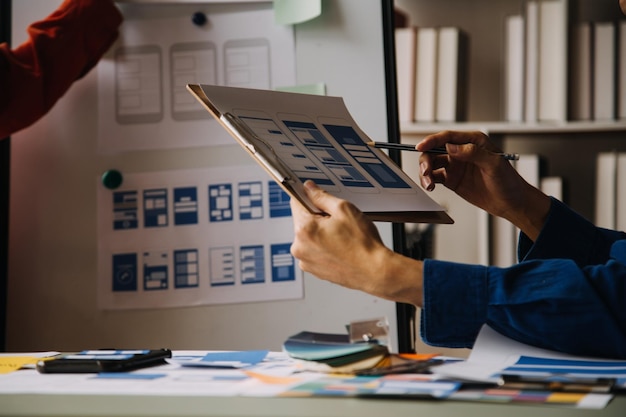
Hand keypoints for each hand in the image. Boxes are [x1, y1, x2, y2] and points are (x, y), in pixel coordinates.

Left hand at [290, 181, 422, 305]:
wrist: (374, 271)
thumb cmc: (363, 244)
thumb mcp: (344, 209)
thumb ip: (322, 197)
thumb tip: (309, 189)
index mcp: (304, 229)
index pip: (296, 202)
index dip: (308, 196)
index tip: (315, 196)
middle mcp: (299, 247)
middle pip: (302, 221)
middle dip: (317, 217)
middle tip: (338, 221)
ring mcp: (305, 260)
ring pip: (308, 237)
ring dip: (320, 233)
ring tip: (340, 237)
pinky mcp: (313, 270)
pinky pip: (313, 251)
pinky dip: (323, 247)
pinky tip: (339, 247)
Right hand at [417, 131, 550, 239]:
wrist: (511, 203)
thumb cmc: (508, 181)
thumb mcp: (494, 164)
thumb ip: (472, 153)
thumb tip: (451, 147)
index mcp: (473, 142)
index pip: (447, 137)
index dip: (431, 141)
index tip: (420, 147)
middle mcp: (462, 152)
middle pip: (435, 150)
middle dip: (426, 160)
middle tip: (426, 171)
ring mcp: (456, 166)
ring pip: (432, 164)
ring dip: (425, 172)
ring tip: (429, 184)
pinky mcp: (452, 180)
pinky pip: (434, 177)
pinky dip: (428, 181)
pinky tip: (431, 187)